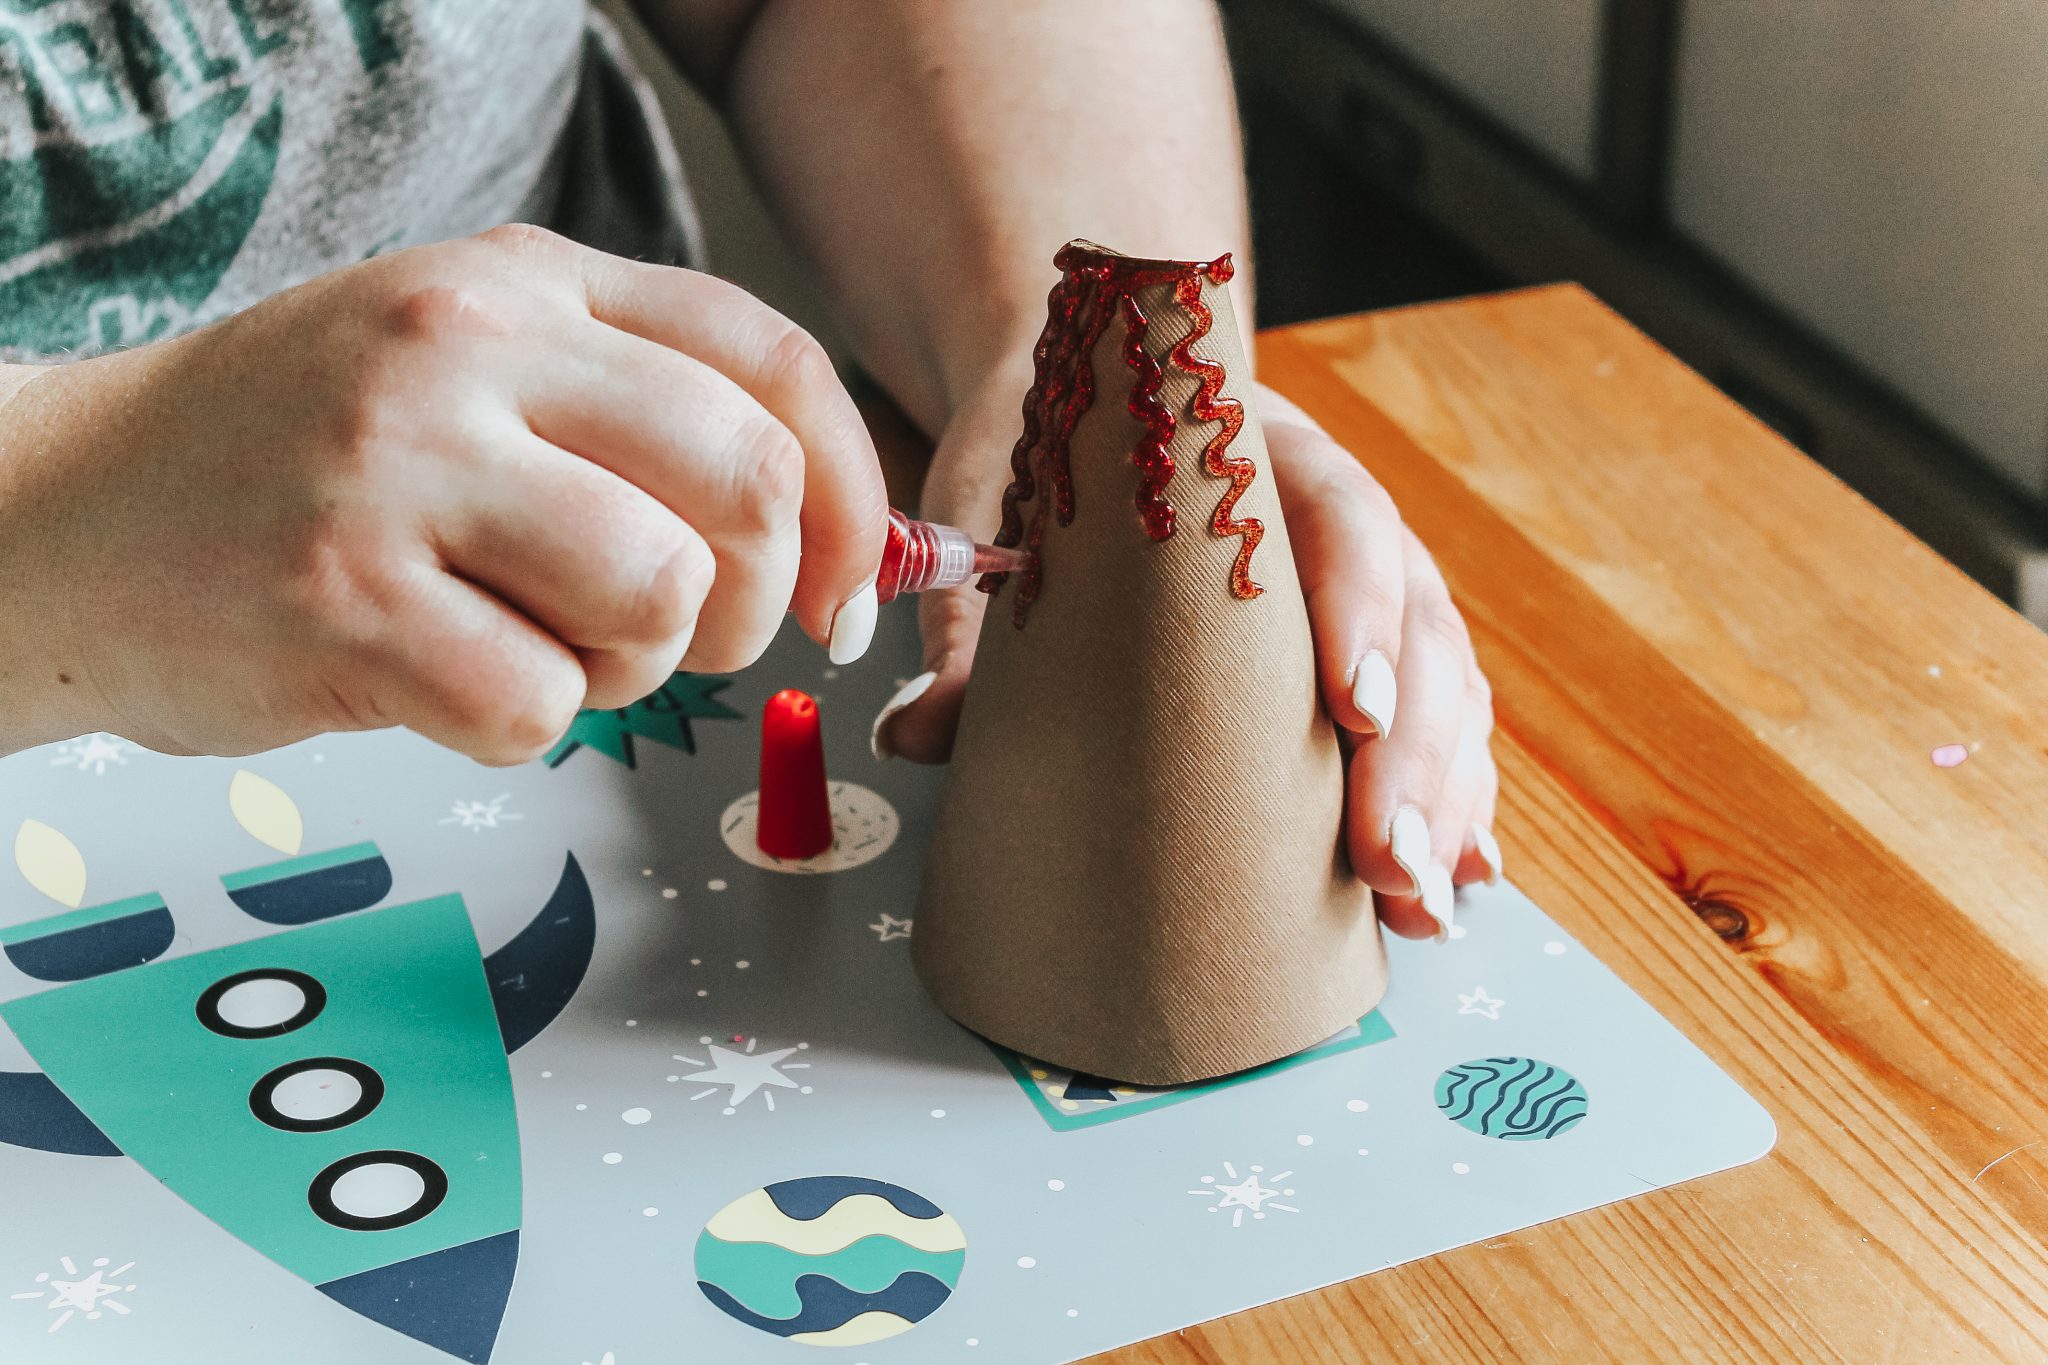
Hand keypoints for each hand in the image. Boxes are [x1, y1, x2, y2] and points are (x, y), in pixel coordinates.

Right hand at [0, 225, 886, 762]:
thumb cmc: (299, 461)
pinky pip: (542, 707)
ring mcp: (402, 468)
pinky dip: (520, 726)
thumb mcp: (469, 369)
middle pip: (747, 483)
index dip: (852, 495)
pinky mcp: (344, 602)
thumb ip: (638, 414)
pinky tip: (442, 681)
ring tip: (537, 648)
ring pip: (659, 595)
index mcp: (524, 285)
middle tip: (677, 632)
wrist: (63, 514)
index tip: (845, 589)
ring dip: (630, 668)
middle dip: (750, 598)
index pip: (772, 364)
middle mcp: (472, 351)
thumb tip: (835, 538)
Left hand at [877, 375, 1498, 939]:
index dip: (1357, 609)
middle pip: (1415, 624)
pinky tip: (1454, 880)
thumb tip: (911, 735)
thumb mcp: (1004, 532)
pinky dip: (1452, 800)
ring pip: (1444, 684)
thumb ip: (974, 634)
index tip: (1350, 705)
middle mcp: (1342, 520)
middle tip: (1383, 861)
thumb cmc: (1053, 472)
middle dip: (1410, 751)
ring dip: (1442, 795)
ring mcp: (1375, 587)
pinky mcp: (1379, 657)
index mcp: (1263, 461)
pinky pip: (1440, 724)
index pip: (1340, 518)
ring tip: (1420, 901)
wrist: (1089, 414)